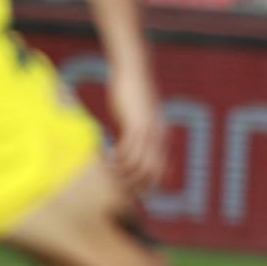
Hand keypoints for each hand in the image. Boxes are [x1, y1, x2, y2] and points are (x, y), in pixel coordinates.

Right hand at [108, 59, 166, 195]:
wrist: (135, 73)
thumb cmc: (133, 95)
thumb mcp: (138, 118)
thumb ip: (137, 133)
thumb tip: (130, 147)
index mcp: (161, 138)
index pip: (160, 172)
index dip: (147, 186)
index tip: (132, 192)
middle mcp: (159, 138)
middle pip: (151, 174)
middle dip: (134, 185)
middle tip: (116, 188)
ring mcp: (149, 132)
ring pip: (138, 166)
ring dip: (121, 173)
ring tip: (107, 173)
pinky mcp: (136, 125)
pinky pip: (127, 151)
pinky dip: (116, 160)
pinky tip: (104, 158)